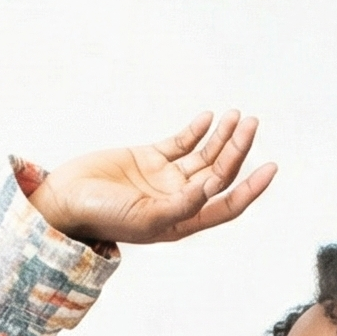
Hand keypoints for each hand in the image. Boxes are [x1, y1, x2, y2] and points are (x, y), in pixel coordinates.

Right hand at [27, 110, 276, 246]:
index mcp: (182, 221)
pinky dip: (195, 130)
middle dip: (238, 149)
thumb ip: (179, 206)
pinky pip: (179, 142)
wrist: (65, 200)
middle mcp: (178, 200)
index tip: (271, 167)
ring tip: (237, 114)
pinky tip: (209, 117)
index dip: (251, 188)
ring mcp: (164, 178)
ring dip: (222, 136)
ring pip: (204, 155)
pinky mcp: (148, 158)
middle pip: (219, 173)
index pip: (227, 204)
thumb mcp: (144, 218)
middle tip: (250, 122)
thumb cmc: (101, 216)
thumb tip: (210, 190)